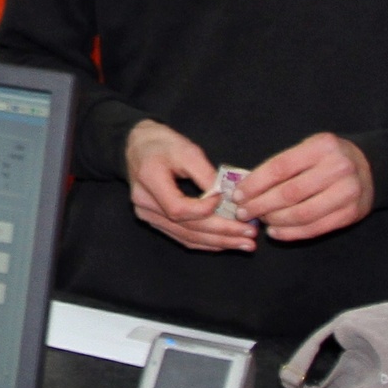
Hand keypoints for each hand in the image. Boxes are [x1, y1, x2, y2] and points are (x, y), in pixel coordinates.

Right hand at [124, 120, 255, 252]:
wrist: (138, 146)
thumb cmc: (162, 144)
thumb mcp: (186, 149)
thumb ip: (205, 174)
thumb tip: (226, 197)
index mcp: (149, 180)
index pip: (179, 208)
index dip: (205, 210)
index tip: (227, 201)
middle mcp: (144, 203)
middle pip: (186, 227)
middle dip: (222, 232)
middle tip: (250, 234)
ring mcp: (147, 215)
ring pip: (186, 237)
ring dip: (218, 242)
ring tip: (245, 244)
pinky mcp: (154, 221)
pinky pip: (181, 237)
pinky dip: (205, 242)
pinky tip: (225, 243)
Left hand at [233, 132, 373, 242]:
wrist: (370, 167)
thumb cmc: (327, 157)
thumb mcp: (308, 148)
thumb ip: (282, 165)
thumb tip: (246, 187)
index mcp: (321, 146)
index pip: (280, 167)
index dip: (255, 183)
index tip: (237, 194)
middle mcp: (337, 168)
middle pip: (289, 193)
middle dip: (260, 205)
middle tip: (242, 212)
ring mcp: (347, 193)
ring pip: (301, 213)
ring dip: (274, 220)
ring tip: (259, 220)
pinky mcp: (351, 214)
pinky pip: (315, 228)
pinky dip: (291, 233)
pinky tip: (275, 232)